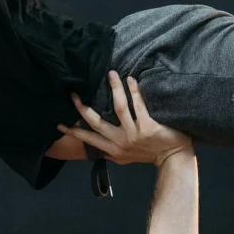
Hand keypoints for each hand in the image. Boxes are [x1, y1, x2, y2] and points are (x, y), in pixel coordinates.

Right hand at [61, 74, 192, 166]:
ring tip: (110, 73)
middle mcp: (121, 142)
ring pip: (119, 108)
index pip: (89, 138)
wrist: (174, 159)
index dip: (74, 132)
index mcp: (114, 149)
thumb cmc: (151, 153)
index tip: (59, 124)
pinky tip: (130, 80)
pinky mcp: (149, 128)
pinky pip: (139, 105)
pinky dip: (134, 91)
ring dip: (113, 89)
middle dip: (83, 107)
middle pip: (97, 122)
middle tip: (74, 93)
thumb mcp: (127, 156)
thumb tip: (99, 142)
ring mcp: (134, 135)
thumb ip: (113, 148)